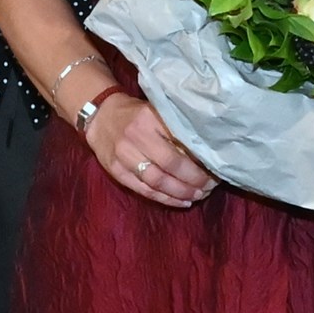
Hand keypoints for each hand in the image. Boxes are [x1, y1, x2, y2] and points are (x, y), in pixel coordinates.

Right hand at [86, 92, 215, 209]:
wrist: (100, 116)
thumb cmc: (135, 113)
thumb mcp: (156, 111)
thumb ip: (175, 128)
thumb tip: (206, 151)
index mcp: (149, 118)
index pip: (179, 143)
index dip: (198, 161)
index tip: (214, 170)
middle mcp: (135, 137)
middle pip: (170, 164)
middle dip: (193, 180)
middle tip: (209, 187)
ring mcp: (123, 156)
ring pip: (156, 181)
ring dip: (180, 192)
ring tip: (197, 196)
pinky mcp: (115, 171)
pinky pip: (143, 190)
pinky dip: (164, 198)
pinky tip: (180, 201)